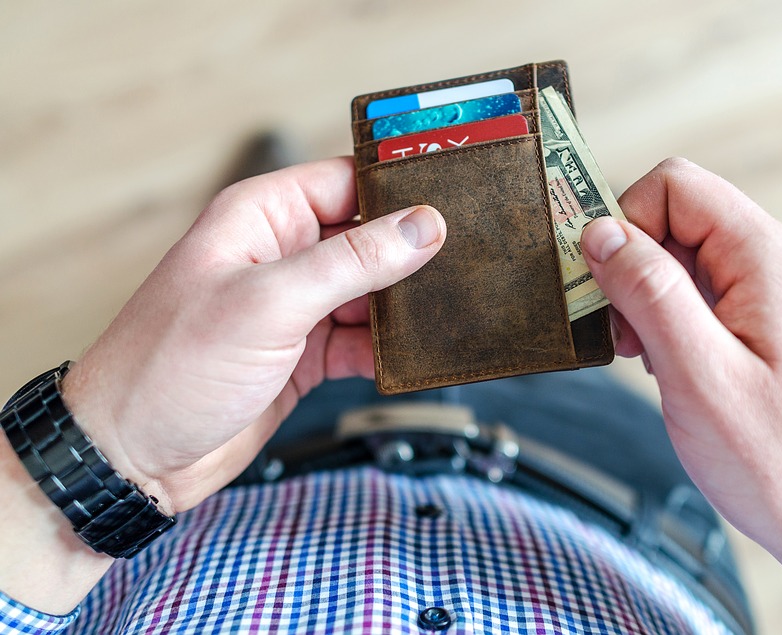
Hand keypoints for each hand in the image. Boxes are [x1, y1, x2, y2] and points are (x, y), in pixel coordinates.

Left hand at [62, 157, 445, 513]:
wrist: (134, 457)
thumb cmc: (169, 368)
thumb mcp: (270, 303)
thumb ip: (352, 262)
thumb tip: (421, 226)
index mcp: (262, 217)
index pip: (347, 181)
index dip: (399, 190)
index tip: (453, 200)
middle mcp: (281, 255)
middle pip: (367, 238)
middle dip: (411, 253)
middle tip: (464, 263)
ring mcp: (294, 306)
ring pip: (371, 292)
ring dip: (402, 308)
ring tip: (444, 313)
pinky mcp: (304, 353)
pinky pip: (361, 341)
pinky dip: (386, 351)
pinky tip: (408, 358)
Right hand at [581, 158, 781, 631]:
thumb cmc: (779, 462)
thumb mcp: (698, 374)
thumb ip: (648, 291)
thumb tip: (599, 230)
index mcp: (766, 259)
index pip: (675, 186)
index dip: (623, 220)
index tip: (594, 280)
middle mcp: (774, 263)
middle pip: (676, 217)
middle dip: (630, 264)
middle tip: (619, 332)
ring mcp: (770, 295)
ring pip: (682, 257)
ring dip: (644, 296)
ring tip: (643, 356)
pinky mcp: (763, 326)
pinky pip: (699, 295)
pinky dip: (666, 320)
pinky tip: (663, 365)